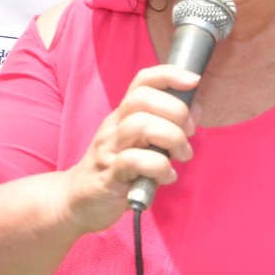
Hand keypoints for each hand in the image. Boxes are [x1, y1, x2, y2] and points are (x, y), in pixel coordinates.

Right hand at [55, 65, 198, 235]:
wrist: (78, 199)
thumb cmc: (116, 170)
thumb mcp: (142, 144)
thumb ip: (167, 126)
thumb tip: (195, 109)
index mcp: (123, 115)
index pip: (142, 81)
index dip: (169, 74)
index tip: (193, 80)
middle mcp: (114, 126)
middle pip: (143, 99)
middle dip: (176, 111)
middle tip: (188, 134)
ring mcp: (109, 148)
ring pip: (141, 125)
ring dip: (172, 139)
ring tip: (181, 156)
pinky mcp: (109, 175)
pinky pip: (135, 161)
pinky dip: (160, 168)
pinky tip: (166, 177)